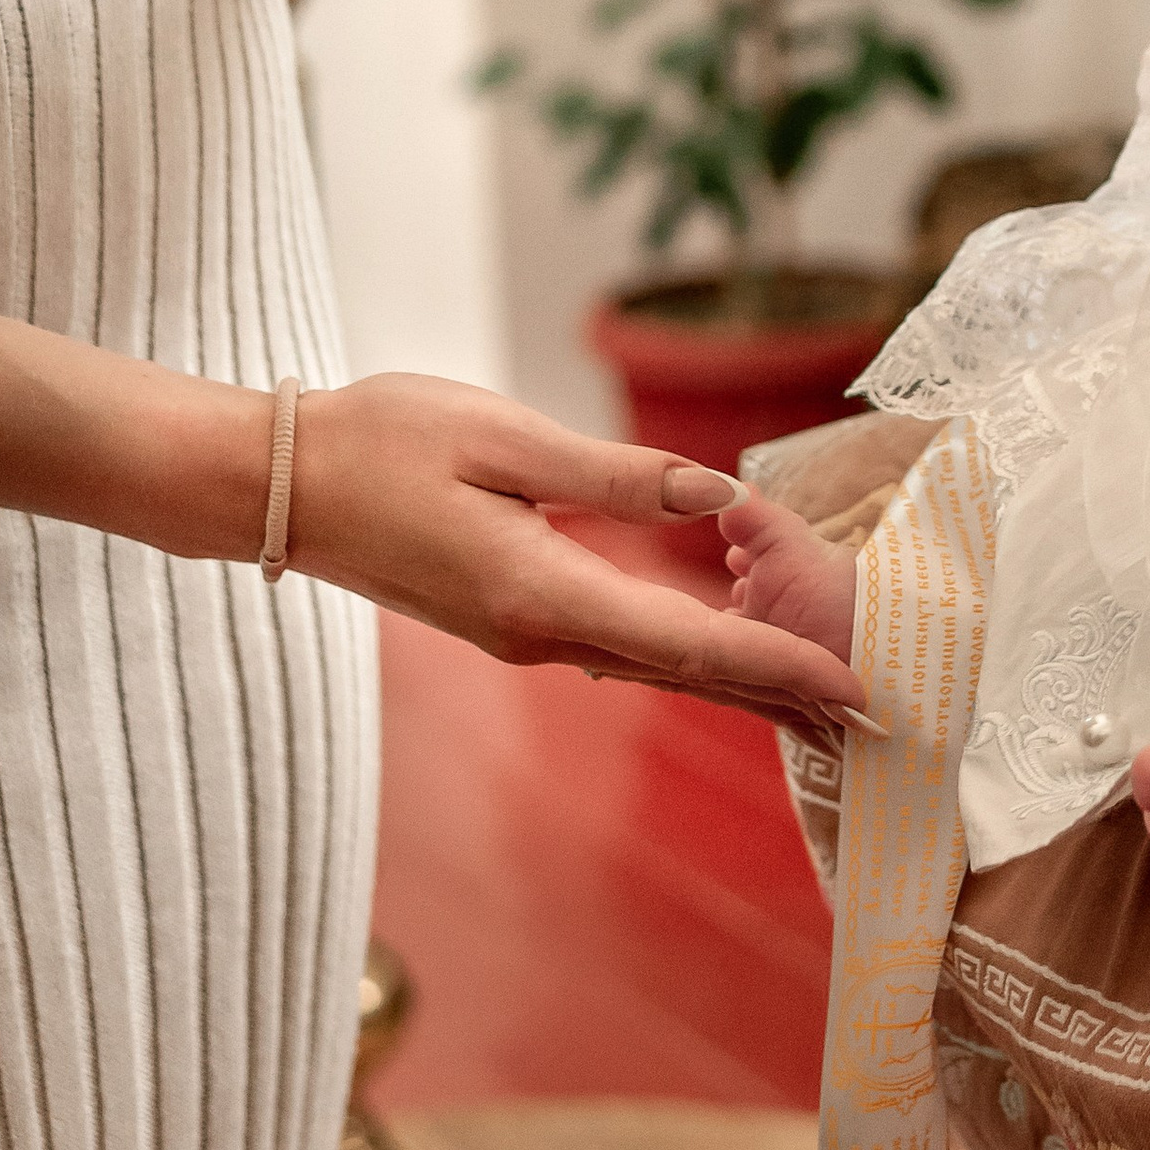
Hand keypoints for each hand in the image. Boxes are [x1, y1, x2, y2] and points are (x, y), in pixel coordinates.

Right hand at [283, 375, 871, 745]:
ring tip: (815, 689)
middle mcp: (541, 635)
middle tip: (868, 709)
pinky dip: (684, 655)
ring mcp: (522, 635)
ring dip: (737, 678)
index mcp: (546, 593)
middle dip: (781, 690)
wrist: (282, 486)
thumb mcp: (505, 440)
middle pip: (686, 671)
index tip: (852, 686)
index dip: (781, 665)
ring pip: (654, 665)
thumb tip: (724, 498)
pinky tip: (719, 651)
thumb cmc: (384, 442)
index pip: (693, 643)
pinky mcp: (509, 618)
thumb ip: (618, 476)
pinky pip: (619, 648)